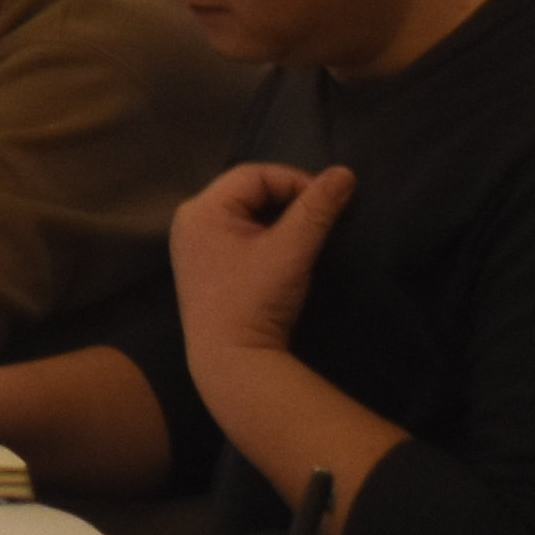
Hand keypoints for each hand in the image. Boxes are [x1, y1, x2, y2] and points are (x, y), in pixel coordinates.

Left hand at [168, 161, 353, 368]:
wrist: (232, 362)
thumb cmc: (256, 299)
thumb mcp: (291, 249)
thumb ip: (317, 209)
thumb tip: (345, 173)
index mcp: (201, 209)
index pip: (254, 175)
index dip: (295, 181)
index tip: (329, 202)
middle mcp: (190, 221)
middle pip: (246, 192)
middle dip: (287, 199)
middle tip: (321, 216)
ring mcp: (194, 246)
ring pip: (243, 214)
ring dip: (277, 218)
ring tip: (307, 233)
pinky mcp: (205, 267)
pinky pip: (237, 235)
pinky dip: (264, 236)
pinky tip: (285, 251)